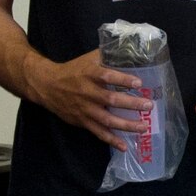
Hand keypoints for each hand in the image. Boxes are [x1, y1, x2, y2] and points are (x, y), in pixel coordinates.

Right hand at [27, 48, 150, 149]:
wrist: (47, 86)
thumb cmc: (73, 71)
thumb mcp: (88, 59)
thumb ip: (106, 56)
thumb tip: (128, 49)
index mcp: (89, 74)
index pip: (106, 76)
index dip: (122, 79)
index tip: (139, 82)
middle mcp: (87, 93)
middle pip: (110, 99)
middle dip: (131, 103)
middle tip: (148, 105)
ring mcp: (85, 109)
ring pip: (107, 119)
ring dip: (126, 125)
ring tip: (143, 127)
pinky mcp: (82, 121)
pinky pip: (98, 132)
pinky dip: (111, 140)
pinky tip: (124, 146)